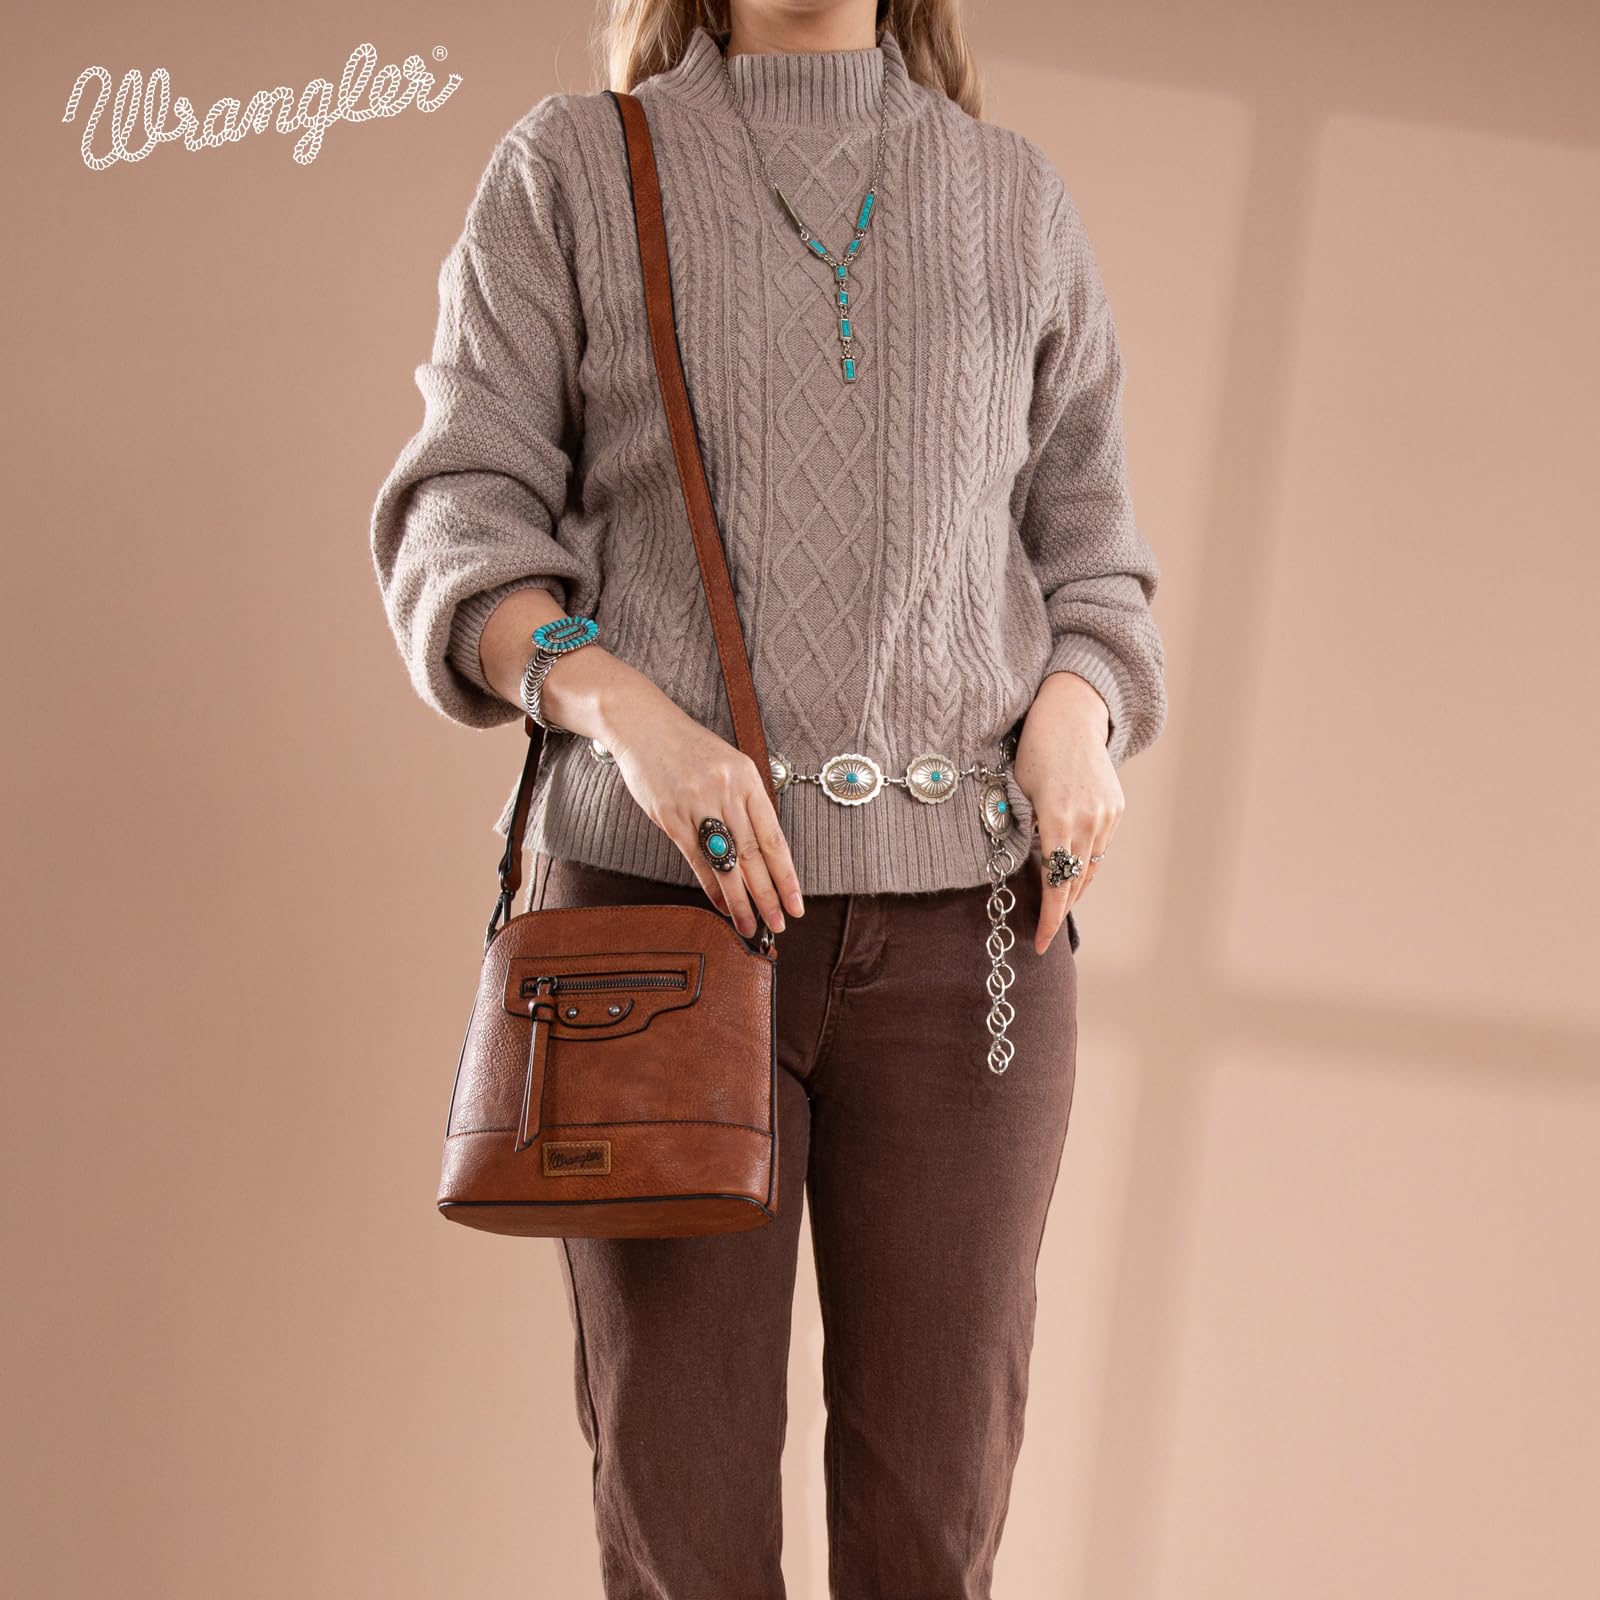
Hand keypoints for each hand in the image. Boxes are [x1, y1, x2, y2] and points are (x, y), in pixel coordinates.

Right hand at [475, 586, 803, 936]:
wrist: (641, 723)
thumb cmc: (688, 747)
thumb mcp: (728, 765)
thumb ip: (745, 803)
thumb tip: (762, 853)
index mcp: (747, 778)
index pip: (774, 838)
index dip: (787, 876)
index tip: (796, 903)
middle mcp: (725, 791)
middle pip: (753, 855)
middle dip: (768, 896)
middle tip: (779, 925)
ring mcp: (696, 803)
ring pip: (726, 863)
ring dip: (740, 900)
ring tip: (750, 926)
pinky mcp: (669, 815)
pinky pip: (695, 859)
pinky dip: (710, 885)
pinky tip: (721, 904)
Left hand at [1010, 671, 1124, 954]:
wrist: (1071, 715)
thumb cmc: (1034, 749)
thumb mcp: (1016, 790)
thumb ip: (1021, 829)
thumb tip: (1019, 864)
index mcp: (1058, 820)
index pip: (1055, 884)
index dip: (1049, 918)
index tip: (1042, 943)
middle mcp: (1088, 822)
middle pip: (1075, 882)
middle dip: (1059, 909)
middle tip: (1044, 931)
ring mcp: (1107, 816)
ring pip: (1090, 867)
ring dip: (1072, 887)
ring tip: (1055, 904)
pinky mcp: (1115, 809)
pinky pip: (1099, 848)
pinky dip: (1084, 863)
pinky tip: (1070, 869)